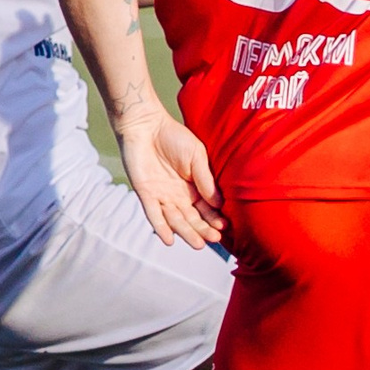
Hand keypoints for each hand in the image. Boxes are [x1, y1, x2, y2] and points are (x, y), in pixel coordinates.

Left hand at [119, 107, 224, 247]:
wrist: (146, 125)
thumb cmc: (174, 136)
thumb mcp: (197, 156)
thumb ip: (206, 179)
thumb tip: (219, 204)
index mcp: (194, 187)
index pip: (206, 208)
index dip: (214, 218)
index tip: (224, 227)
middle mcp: (178, 195)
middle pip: (192, 218)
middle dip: (203, 229)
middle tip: (214, 238)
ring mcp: (162, 196)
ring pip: (175, 220)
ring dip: (186, 233)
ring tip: (199, 244)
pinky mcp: (145, 195)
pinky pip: (153, 215)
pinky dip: (161, 228)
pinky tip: (169, 240)